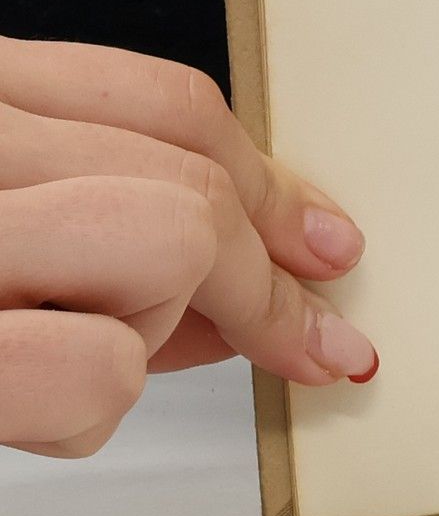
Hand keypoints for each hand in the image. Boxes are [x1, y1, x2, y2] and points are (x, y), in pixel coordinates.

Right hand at [0, 38, 375, 457]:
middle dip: (257, 283)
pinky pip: (102, 370)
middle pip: (195, 186)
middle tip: (309, 343)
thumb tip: (256, 282)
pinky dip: (82, 410)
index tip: (330, 245)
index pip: (166, 105)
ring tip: (53, 360)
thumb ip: (110, 225)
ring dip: (144, 334)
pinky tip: (22, 404)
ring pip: (173, 252)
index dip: (271, 185)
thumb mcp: (6, 225)